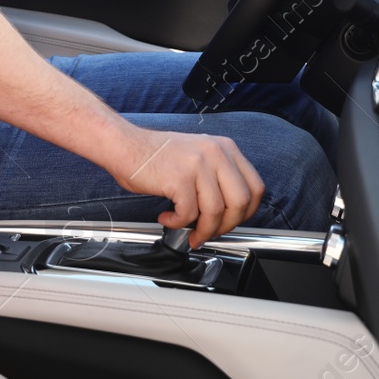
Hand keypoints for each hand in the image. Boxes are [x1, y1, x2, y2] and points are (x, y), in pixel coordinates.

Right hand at [106, 126, 264, 246]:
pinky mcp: (179, 178)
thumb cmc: (154, 155)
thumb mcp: (198, 156)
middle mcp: (215, 153)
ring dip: (203, 230)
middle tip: (210, 232)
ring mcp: (198, 165)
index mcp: (225, 148)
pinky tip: (168, 217)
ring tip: (189, 231)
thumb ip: (218, 176)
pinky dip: (178, 223)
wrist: (123, 145)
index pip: (256, 187)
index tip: (233, 221)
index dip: (247, 212)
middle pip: (241, 202)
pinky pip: (189, 213)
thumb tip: (229, 212)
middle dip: (226, 226)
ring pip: (216, 212)